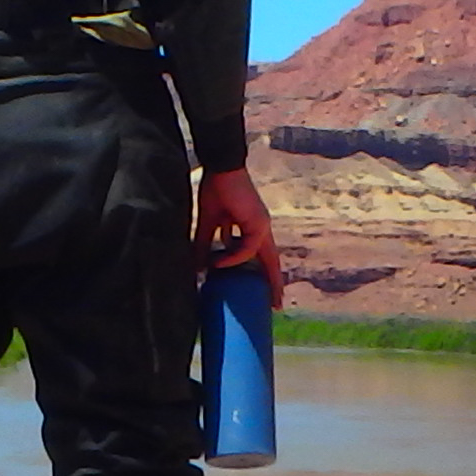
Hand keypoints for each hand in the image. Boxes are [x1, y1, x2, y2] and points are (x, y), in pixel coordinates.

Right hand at [193, 168, 280, 294]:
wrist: (219, 169)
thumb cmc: (215, 190)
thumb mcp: (208, 223)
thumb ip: (205, 244)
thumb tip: (197, 266)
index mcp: (252, 227)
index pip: (261, 255)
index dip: (263, 273)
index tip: (265, 292)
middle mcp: (260, 228)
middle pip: (272, 261)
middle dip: (274, 283)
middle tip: (277, 306)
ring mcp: (261, 226)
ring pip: (266, 259)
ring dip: (266, 279)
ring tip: (265, 299)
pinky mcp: (257, 224)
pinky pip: (247, 249)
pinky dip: (234, 258)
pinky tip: (218, 264)